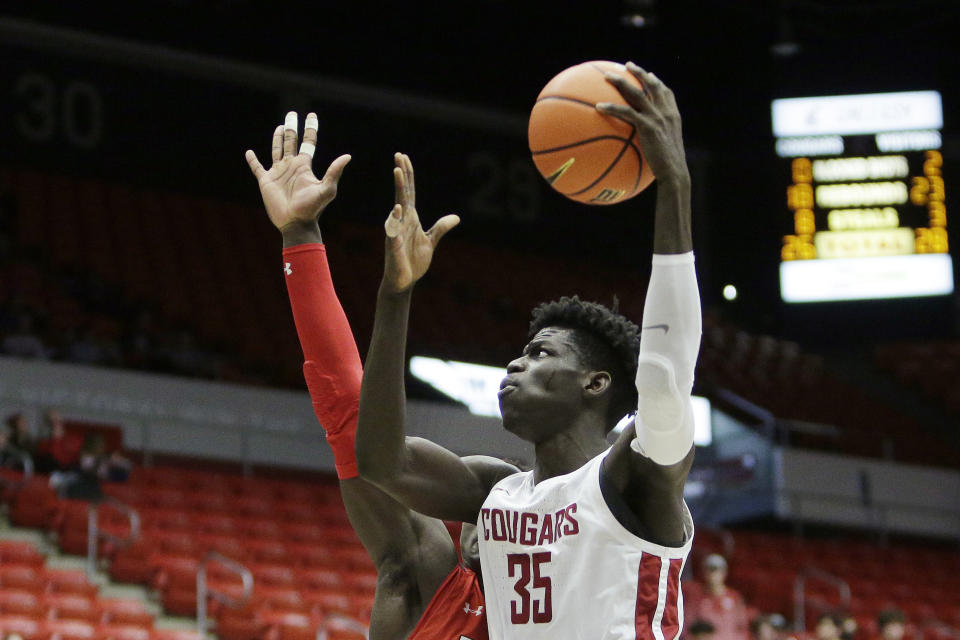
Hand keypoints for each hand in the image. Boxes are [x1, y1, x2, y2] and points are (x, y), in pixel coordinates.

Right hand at [245, 111, 350, 231]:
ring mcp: (278, 173)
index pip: (308, 142)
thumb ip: (334, 172)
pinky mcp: (266, 181)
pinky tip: (249, 152)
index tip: (311, 115)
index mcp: (304, 166)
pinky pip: (257, 168)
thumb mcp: (326, 189)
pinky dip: (252, 160)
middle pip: (291, 142)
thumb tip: (348, 156)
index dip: (310, 129)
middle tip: (292, 114)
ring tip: (280, 127)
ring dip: (277, 138)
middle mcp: (291, 166)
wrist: (296, 222)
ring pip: (277, 150)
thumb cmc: (312, 208)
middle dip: (292, 128)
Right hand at [382, 153, 459, 293]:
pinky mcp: (393, 244)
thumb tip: (455, 217)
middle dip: (401, 174)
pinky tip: (398, 208)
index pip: (409, 192)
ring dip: (397, 188)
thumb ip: (441, 228)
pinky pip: (393, 229)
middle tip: (398, 155)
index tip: (403, 158)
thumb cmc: (414, 261)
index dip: (407, 175)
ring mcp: (396, 230)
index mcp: (411, 218)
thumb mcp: (431, 241)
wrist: (404, 281)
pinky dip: (395, 219)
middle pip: (402, 192)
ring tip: (397, 171)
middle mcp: (402, 220)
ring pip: (397, 205)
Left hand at [596, 62, 688, 183]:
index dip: (656, 82)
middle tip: (627, 65)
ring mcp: (657, 118)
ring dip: (620, 82)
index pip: (666, 93)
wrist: (674, 172)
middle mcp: (666, 112)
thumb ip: (658, 140)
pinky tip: (598, 106)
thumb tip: (647, 144)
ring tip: (606, 76)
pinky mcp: (647, 126)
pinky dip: (611, 107)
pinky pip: (626, 112)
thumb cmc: (669, 168)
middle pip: (652, 85)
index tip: (648, 75)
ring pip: (636, 93)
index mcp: (673, 116)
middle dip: (639, 72)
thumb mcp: (667, 150)